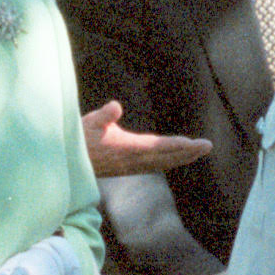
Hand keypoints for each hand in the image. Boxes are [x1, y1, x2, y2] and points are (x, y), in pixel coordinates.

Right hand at [82, 101, 211, 177]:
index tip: (196, 144)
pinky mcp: (127, 168)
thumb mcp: (89, 122)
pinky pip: (154, 165)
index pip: (159, 147)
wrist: (66, 163)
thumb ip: (104, 116)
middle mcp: (133, 160)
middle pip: (166, 157)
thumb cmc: (78, 138)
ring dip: (181, 158)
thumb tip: (115, 106)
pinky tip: (175, 159)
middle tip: (208, 146)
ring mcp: (131, 166)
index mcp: (127, 148)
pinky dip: (169, 161)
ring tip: (198, 152)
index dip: (179, 145)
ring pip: (162, 163)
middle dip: (188, 152)